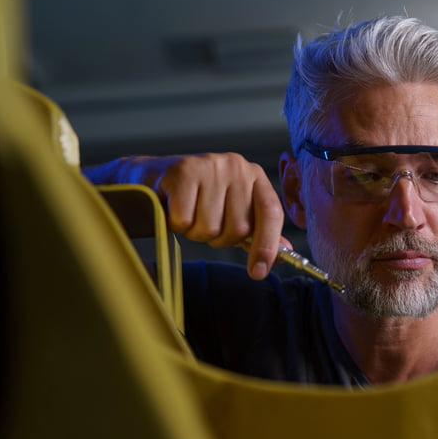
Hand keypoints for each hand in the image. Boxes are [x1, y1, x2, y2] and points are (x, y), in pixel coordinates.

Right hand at [103, 153, 288, 279]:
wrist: (152, 178)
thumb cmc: (197, 199)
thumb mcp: (232, 213)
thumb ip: (257, 232)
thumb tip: (285, 254)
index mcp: (255, 177)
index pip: (271, 214)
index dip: (267, 246)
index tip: (258, 272)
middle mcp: (238, 166)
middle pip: (238, 228)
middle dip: (218, 238)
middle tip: (204, 223)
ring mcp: (211, 165)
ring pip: (210, 227)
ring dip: (195, 232)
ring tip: (188, 215)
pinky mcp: (184, 170)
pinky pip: (185, 220)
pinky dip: (176, 224)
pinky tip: (173, 208)